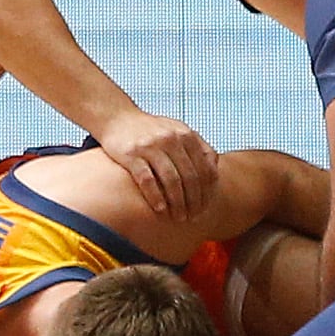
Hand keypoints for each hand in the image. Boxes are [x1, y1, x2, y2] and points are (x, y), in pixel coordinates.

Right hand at [98, 108, 220, 216]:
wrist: (118, 118)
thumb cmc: (151, 130)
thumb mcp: (177, 130)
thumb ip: (197, 145)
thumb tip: (215, 167)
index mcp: (186, 134)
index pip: (205, 167)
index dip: (207, 190)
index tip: (206, 207)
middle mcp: (171, 139)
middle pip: (190, 176)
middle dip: (194, 201)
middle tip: (194, 217)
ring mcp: (151, 146)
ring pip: (171, 180)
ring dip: (178, 203)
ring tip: (179, 217)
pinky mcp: (132, 154)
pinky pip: (147, 180)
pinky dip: (156, 197)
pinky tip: (161, 210)